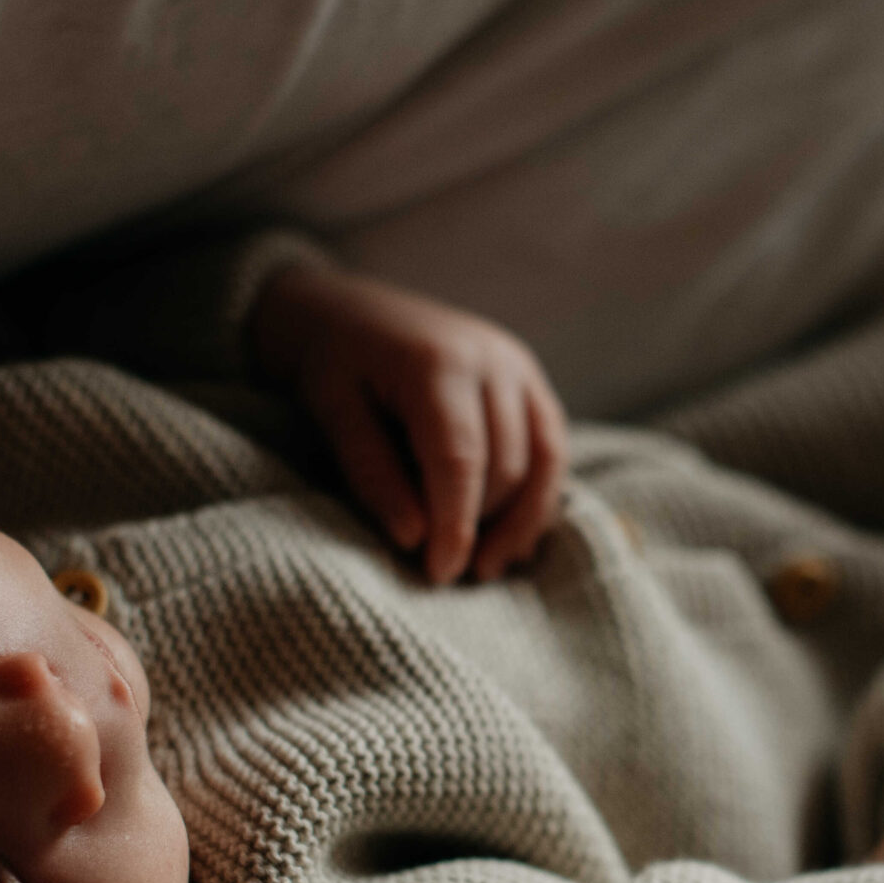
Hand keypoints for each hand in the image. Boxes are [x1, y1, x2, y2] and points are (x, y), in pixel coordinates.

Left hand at [251, 264, 567, 584]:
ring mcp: (519, 367)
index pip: (460, 459)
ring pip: (543, 462)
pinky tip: (511, 537)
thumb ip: (372, 473)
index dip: (455, 524)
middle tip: (445, 570)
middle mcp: (492, 358)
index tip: (440, 574)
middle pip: (506, 465)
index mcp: (437, 362)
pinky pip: (551, 449)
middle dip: (481, 526)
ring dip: (519, 522)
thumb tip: (415, 538)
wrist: (350, 309)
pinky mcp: (531, 381)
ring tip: (485, 567)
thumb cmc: (335, 364)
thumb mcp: (332, 413)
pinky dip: (536, 497)